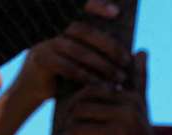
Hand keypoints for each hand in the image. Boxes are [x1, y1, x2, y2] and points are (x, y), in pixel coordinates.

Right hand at [13, 1, 129, 102]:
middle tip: (127, 62)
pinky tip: (100, 84)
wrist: (36, 89)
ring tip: (119, 78)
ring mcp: (46, 43)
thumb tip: (136, 52)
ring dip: (102, 65)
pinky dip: (86, 76)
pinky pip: (67, 66)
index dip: (96, 6)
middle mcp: (55, 30)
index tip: (117, 12)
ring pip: (78, 50)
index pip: (81, 9)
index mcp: (66, 26)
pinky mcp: (41, 59)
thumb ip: (102, 53)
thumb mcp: (85, 62)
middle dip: (109, 46)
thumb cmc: (67, 75)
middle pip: (84, 31)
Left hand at [64, 52, 158, 134]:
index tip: (79, 116)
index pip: (90, 92)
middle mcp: (127, 114)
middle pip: (79, 110)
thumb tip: (142, 50)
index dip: (78, 103)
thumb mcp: (141, 108)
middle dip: (70, 121)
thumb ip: (140, 80)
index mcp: (131, 100)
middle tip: (70, 131)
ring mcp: (120, 134)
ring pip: (76, 129)